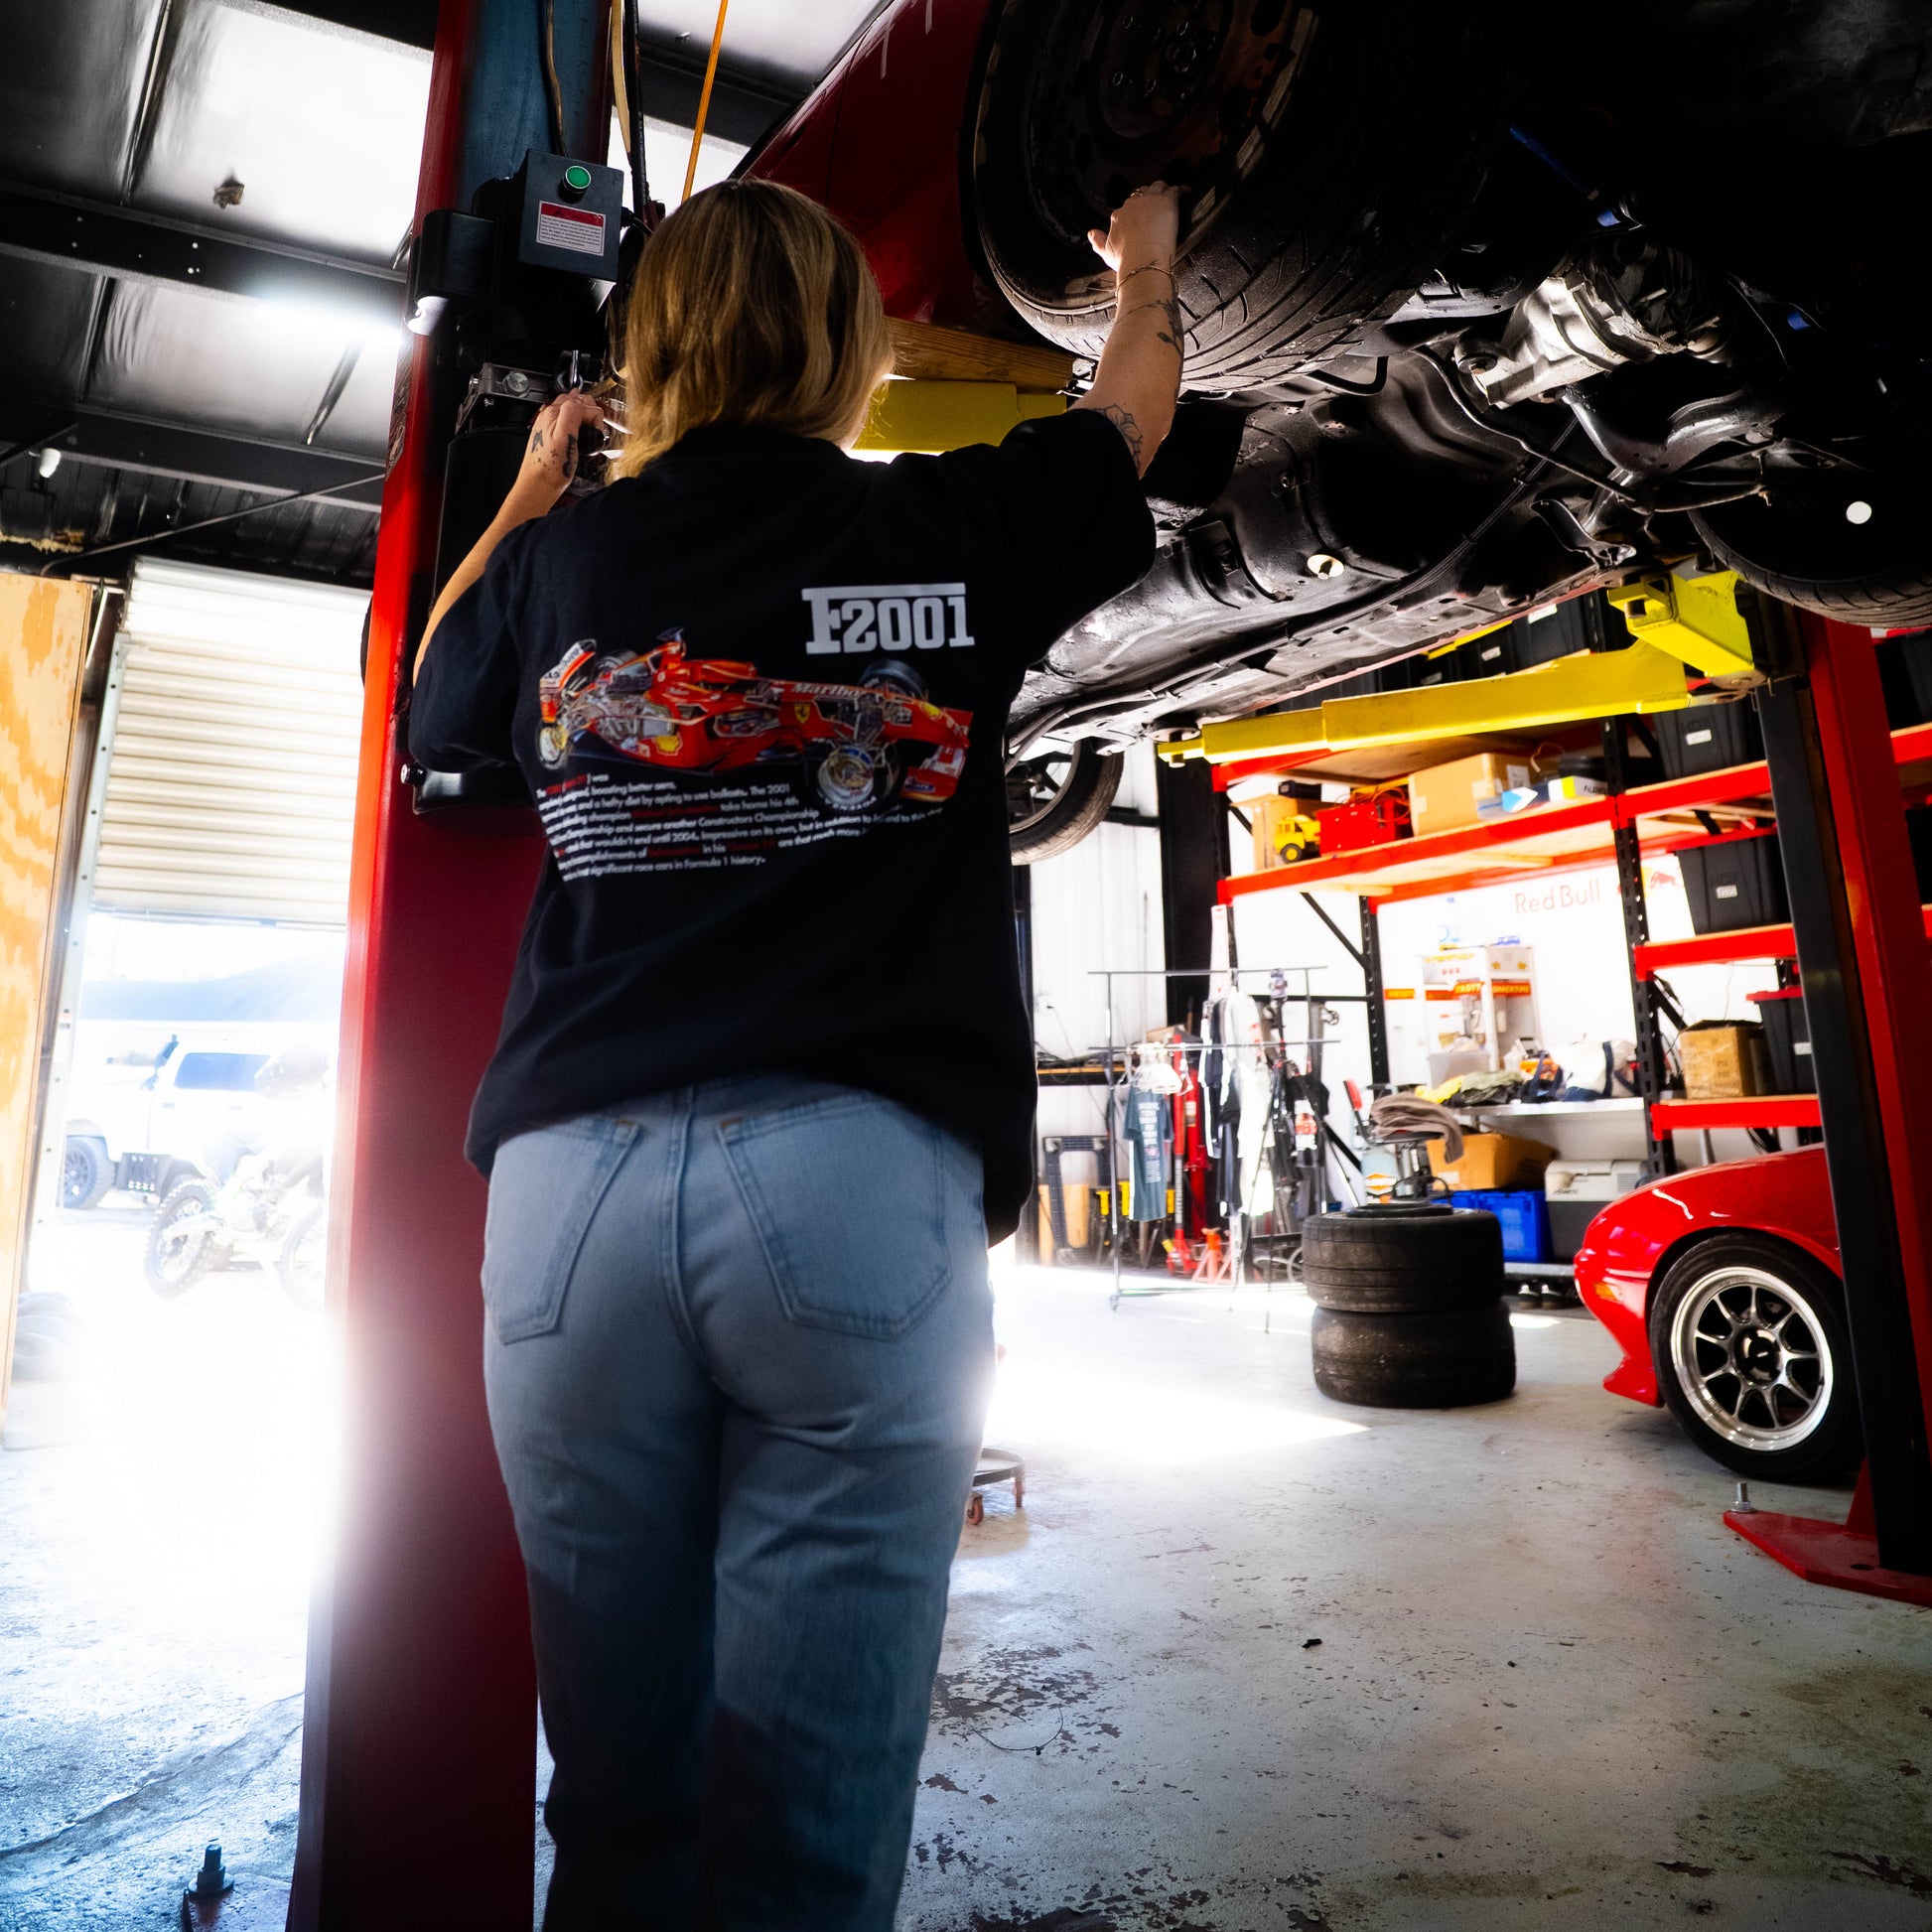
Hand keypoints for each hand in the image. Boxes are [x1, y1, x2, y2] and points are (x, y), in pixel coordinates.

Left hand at [509, 389, 604, 511]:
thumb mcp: (564, 436)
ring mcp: (549, 425)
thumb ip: (572, 412)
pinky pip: (567, 419)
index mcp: (555, 413)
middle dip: (591, 412)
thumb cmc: (550, 467)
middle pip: (578, 401)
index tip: (596, 432)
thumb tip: (583, 402)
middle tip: (595, 430)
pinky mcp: (550, 435)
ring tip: (589, 428)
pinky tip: (579, 430)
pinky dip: (576, 421)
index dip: (595, 418)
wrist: (538, 485)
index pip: (585, 403)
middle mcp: (551, 415)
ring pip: (573, 408)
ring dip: (584, 414)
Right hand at [1087, 182, 1181, 276]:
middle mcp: (1132, 205)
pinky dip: (1182, 189)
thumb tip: (1090, 233)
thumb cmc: (1125, 260)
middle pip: (1141, 194)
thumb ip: (1097, 242)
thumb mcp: (1106, 253)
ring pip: (1157, 187)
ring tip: (1169, 194)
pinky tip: (1187, 191)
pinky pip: (1176, 189)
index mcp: (1118, 216)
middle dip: (1147, 198)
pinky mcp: (1167, 202)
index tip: (1140, 216)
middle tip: (1155, 205)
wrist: (1142, 260)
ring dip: (1162, 189)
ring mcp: (1150, 201)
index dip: (1134, 210)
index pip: (1127, 207)